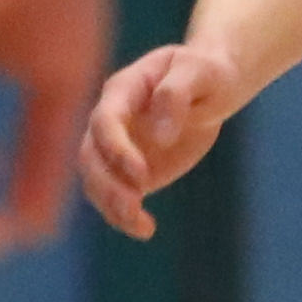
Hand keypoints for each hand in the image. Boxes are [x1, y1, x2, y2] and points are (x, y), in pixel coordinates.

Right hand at [78, 41, 240, 240]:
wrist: (211, 85)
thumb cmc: (206, 72)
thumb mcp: (199, 72)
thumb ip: (176, 96)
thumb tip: (160, 136)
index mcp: (122, 90)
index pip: (105, 121)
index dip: (116, 148)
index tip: (142, 175)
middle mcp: (112, 120)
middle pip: (90, 155)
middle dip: (106, 184)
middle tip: (133, 206)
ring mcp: (119, 147)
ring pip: (95, 180)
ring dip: (111, 205)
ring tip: (141, 226)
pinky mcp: (132, 170)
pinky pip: (116, 196)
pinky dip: (124, 216)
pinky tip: (145, 229)